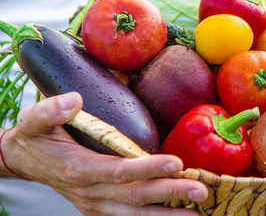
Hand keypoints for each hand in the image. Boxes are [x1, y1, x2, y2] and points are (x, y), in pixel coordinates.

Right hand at [1, 92, 206, 215]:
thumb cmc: (35, 139)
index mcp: (78, 169)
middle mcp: (90, 192)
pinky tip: (177, 214)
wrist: (24, 162)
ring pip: (136, 212)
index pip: (119, 171)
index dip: (148, 168)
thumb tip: (74, 100)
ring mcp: (96, 204)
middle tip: (201, 190)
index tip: (177, 162)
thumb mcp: (33, 120)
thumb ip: (50, 110)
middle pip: (135, 195)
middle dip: (170, 193)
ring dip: (168, 213)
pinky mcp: (100, 208)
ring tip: (198, 210)